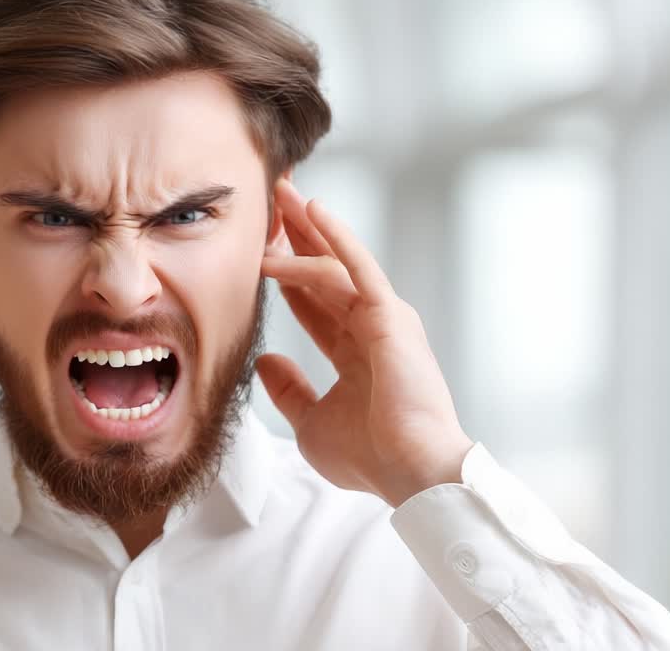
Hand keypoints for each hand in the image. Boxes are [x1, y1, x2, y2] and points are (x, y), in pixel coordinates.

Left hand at [256, 179, 472, 507]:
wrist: (410, 472)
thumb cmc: (370, 457)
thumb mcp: (310, 423)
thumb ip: (289, 390)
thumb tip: (264, 361)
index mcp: (356, 351)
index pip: (314, 301)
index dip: (288, 273)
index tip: (259, 247)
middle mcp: (372, 327)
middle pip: (324, 270)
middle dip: (297, 234)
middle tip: (272, 197)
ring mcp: (384, 318)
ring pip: (335, 261)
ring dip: (305, 228)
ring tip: (277, 197)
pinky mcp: (390, 315)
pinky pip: (357, 268)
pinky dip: (336, 237)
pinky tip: (313, 211)